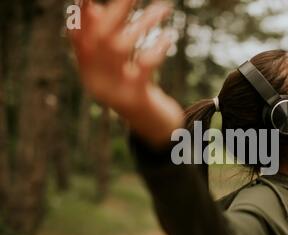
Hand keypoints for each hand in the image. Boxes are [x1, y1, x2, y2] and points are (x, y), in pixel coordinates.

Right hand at [69, 0, 183, 147]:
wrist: (155, 130)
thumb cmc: (138, 91)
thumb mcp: (120, 68)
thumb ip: (106, 42)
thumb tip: (93, 7)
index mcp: (89, 73)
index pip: (78, 38)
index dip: (80, 16)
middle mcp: (96, 82)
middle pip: (99, 38)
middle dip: (115, 10)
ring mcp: (115, 91)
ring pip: (120, 47)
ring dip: (142, 23)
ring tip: (163, 8)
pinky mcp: (136, 98)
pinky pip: (143, 66)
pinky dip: (156, 47)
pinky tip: (170, 36)